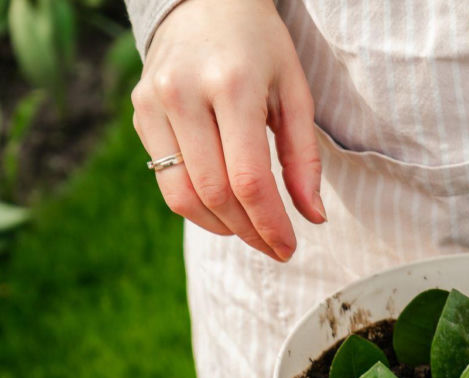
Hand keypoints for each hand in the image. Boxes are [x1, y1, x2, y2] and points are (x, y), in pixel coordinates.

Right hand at [131, 0, 325, 261]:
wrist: (205, 1)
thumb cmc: (260, 48)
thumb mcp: (295, 92)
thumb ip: (305, 157)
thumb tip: (314, 218)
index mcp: (233, 86)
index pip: (249, 178)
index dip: (269, 224)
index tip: (289, 248)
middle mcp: (186, 93)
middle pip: (216, 192)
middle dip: (249, 231)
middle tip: (275, 247)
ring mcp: (154, 103)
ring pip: (183, 195)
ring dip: (221, 227)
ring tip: (251, 232)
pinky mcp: (139, 112)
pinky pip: (165, 180)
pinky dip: (197, 206)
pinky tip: (224, 209)